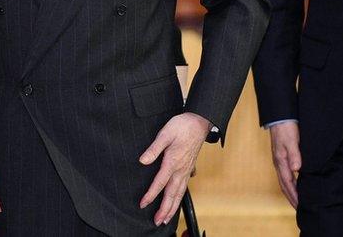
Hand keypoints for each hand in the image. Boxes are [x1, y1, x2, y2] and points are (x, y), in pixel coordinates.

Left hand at [139, 111, 210, 225]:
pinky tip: (178, 199)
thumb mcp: (165, 133)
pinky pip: (184, 186)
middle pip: (172, 194)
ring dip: (173, 207)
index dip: (150, 195)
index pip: (160, 183)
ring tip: (166, 218)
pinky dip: (180, 197)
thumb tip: (143, 161)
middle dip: (165, 209)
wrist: (200, 121)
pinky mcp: (190, 167)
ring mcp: (187, 169)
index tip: (143, 204)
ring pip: (180, 192)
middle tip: (158, 221)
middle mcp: (181, 169)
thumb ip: (154, 149)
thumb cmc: (182, 126)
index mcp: (173, 162)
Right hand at [268, 122, 301, 207]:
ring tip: (296, 199)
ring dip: (290, 191)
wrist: (280, 116)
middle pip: (284, 185)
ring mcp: (280, 160)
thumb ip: (294, 154)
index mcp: (281, 161)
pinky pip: (285, 173)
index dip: (294, 195)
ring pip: (284, 180)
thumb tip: (296, 169)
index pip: (288, 183)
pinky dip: (290, 182)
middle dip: (291, 197)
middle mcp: (279, 163)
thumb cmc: (286, 128)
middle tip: (298, 208)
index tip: (300, 205)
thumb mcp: (292, 140)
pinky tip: (295, 182)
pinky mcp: (282, 156)